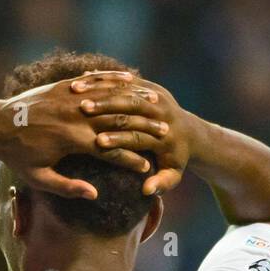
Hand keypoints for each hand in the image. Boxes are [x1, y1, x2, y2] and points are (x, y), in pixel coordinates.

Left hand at [0, 72, 168, 198]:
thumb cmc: (17, 156)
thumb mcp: (39, 178)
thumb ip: (68, 187)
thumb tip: (94, 195)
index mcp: (72, 141)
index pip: (110, 151)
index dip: (130, 161)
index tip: (146, 169)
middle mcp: (75, 117)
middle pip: (117, 122)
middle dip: (142, 129)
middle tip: (163, 135)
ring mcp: (69, 98)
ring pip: (109, 98)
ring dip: (133, 101)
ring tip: (155, 105)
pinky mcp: (63, 87)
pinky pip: (93, 81)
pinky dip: (112, 81)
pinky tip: (130, 81)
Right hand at [71, 74, 189, 195]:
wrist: (193, 135)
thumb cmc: (177, 158)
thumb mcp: (174, 175)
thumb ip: (162, 184)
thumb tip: (147, 190)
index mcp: (167, 137)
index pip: (138, 137)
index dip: (117, 139)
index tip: (97, 142)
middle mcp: (164, 112)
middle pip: (130, 108)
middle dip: (105, 108)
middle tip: (81, 110)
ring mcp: (160, 97)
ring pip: (127, 90)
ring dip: (102, 91)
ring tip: (76, 93)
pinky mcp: (153, 88)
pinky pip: (127, 82)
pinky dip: (106, 80)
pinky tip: (84, 83)